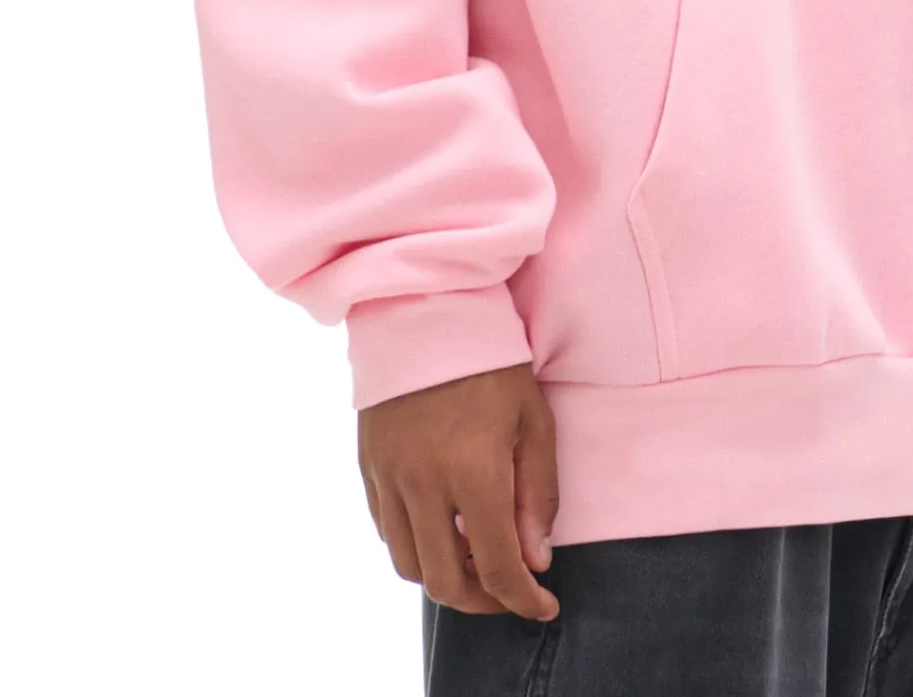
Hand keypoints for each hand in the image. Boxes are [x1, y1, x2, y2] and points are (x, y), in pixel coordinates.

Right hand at [358, 360, 560, 620]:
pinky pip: (386, 530)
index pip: (497, 567)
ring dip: (445, 576)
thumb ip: (537, 494)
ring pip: (408, 564)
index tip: (544, 606)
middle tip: (510, 588)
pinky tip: (443, 525)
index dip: (523, 601)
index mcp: (472, 471)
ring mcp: (388, 476)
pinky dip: (416, 545)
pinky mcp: (368, 465)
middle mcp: (422, 483)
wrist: (427, 306)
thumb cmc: (492, 359)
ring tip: (477, 555)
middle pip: (444, 582)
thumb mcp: (533, 419)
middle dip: (482, 601)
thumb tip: (536, 560)